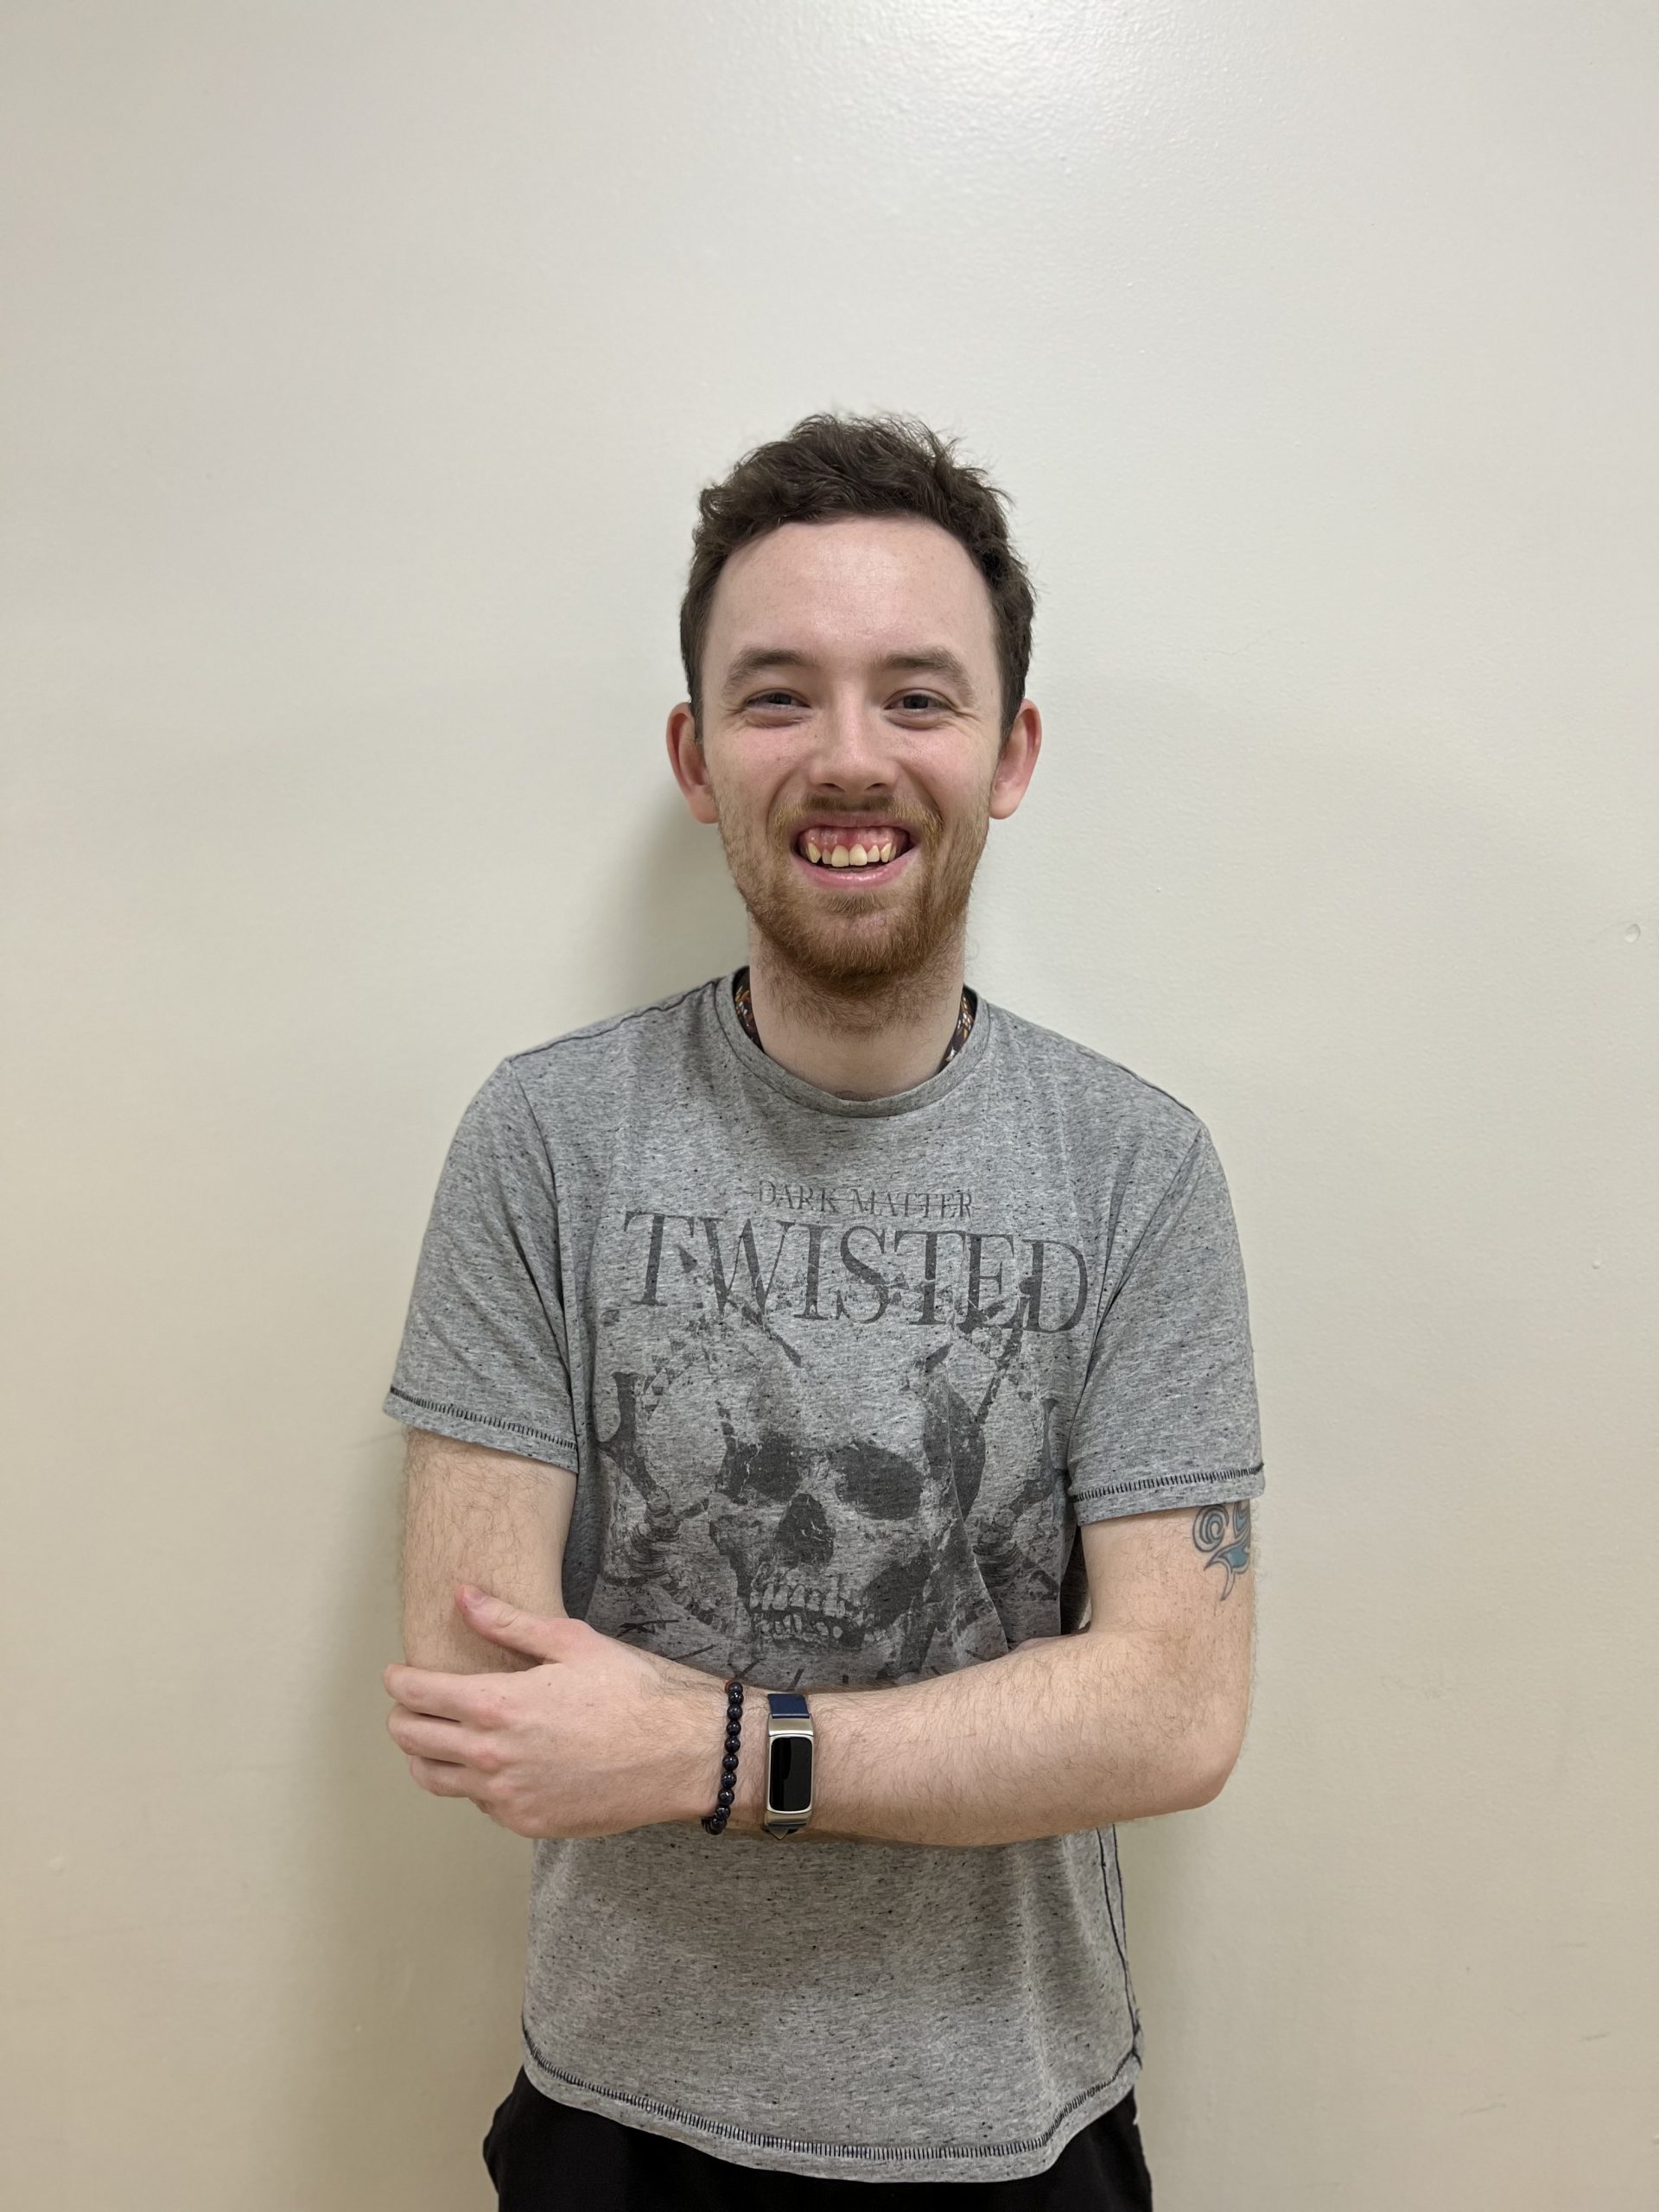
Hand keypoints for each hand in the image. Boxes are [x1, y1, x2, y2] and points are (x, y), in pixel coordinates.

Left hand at [383, 1585, 721, 1837]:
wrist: (674, 1754)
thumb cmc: (628, 1692)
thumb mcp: (570, 1642)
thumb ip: (507, 1622)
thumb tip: (462, 1597)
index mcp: (497, 1705)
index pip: (417, 1695)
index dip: (400, 1681)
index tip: (398, 1675)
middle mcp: (491, 1756)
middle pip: (412, 1740)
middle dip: (403, 1717)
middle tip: (411, 1705)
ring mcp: (505, 1796)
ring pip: (433, 1780)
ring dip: (425, 1756)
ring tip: (438, 1738)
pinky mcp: (525, 1822)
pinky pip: (477, 1803)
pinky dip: (471, 1782)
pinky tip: (491, 1763)